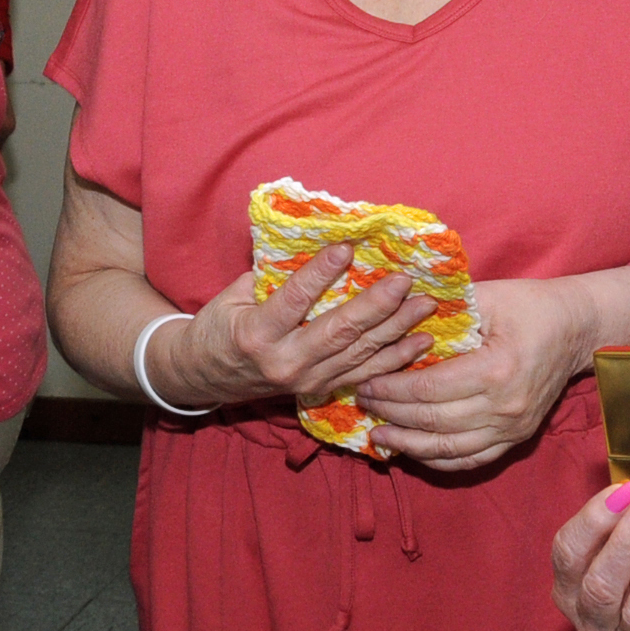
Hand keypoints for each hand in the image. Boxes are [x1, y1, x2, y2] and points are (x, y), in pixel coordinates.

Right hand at [148, 244, 437, 411]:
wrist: (204, 377)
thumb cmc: (219, 327)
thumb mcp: (232, 296)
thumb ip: (271, 275)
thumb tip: (314, 240)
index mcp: (257, 334)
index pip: (295, 300)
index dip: (321, 273)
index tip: (347, 246)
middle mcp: (285, 363)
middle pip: (338, 332)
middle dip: (376, 305)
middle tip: (404, 280)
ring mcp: (306, 382)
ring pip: (359, 354)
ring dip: (396, 329)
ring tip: (424, 305)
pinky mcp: (321, 390)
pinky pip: (365, 374)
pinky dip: (396, 358)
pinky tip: (421, 340)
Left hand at [357, 276, 596, 470]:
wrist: (576, 329)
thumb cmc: (529, 305)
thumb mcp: (487, 295)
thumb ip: (442, 308)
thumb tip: (391, 311)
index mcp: (496, 370)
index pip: (429, 390)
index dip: (391, 389)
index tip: (365, 381)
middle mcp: (506, 407)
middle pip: (433, 422)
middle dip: (391, 415)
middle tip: (362, 403)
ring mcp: (513, 429)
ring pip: (448, 450)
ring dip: (408, 445)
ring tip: (378, 436)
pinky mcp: (517, 439)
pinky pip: (470, 460)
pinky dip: (437, 460)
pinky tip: (412, 450)